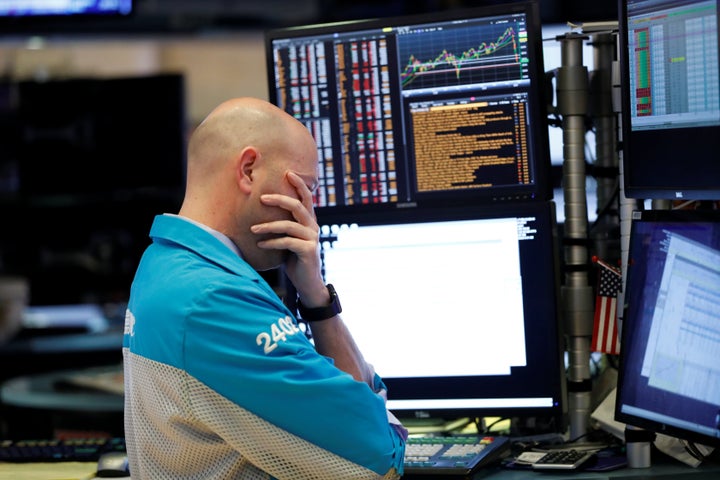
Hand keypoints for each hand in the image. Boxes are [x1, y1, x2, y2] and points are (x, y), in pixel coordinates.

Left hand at [251, 172, 327, 304]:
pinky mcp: (308, 250)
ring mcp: (312, 239)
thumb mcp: (289, 239)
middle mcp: (313, 227)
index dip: (299, 184)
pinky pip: (287, 242)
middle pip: (298, 206)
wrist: (307, 283)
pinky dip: (271, 242)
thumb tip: (262, 212)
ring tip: (253, 229)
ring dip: (268, 226)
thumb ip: (284, 226)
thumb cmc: (294, 260)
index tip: (287, 172)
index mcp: (309, 221)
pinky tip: (260, 244)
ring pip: (289, 225)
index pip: (306, 198)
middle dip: (280, 199)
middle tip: (262, 198)